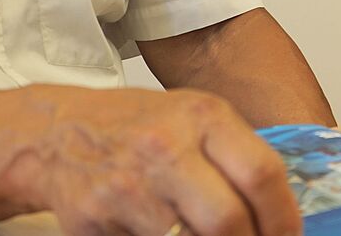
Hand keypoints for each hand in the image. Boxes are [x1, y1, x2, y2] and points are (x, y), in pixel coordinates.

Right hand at [14, 86, 297, 235]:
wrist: (57, 133)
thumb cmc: (136, 126)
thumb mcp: (192, 117)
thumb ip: (234, 156)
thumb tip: (279, 212)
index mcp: (202, 117)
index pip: (261, 174)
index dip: (283, 218)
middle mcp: (167, 147)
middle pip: (229, 221)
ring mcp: (129, 186)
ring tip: (199, 232)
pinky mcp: (97, 220)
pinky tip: (156, 230)